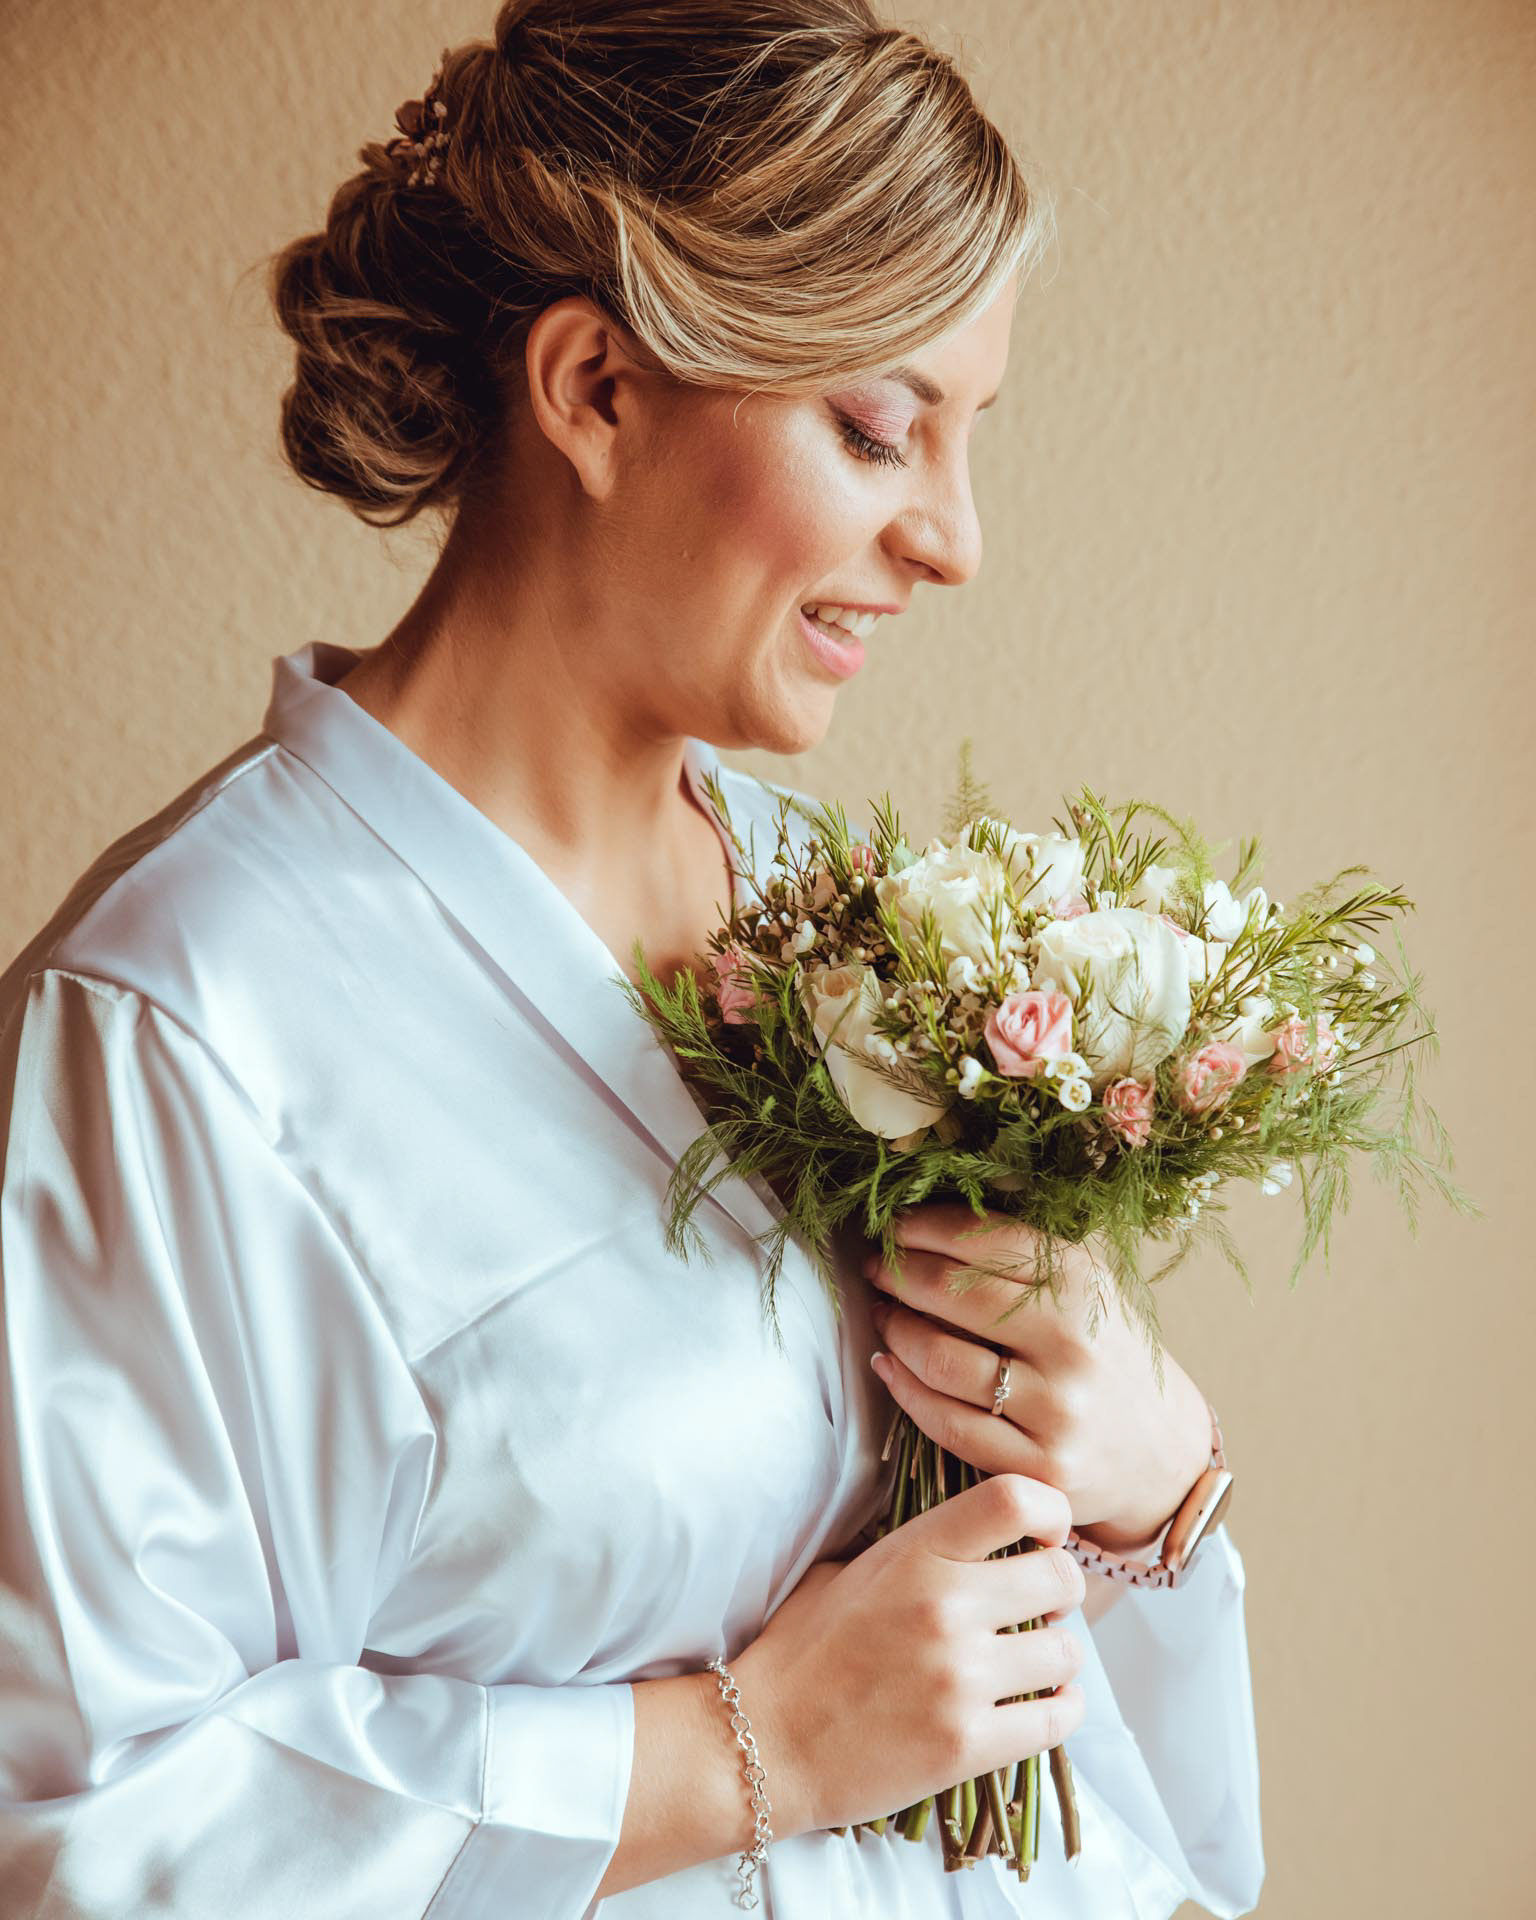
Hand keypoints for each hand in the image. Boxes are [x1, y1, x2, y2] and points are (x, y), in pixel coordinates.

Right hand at [731, 1473, 1087, 1836]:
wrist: (763, 1743)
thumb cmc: (801, 1652)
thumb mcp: (846, 1570)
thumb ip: (913, 1550)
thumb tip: (977, 1539)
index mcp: (915, 1554)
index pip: (1016, 1501)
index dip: (1049, 1513)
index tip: (1044, 1535)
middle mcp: (946, 1608)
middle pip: (1061, 1577)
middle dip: (1059, 1590)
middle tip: (1039, 1607)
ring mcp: (960, 1679)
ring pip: (1067, 1653)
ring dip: (1057, 1657)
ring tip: (1032, 1662)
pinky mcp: (968, 1745)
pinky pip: (1057, 1719)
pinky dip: (1060, 1710)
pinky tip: (1043, 1705)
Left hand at [863, 1202, 1211, 1554]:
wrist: (1159, 1449)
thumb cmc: (1106, 1351)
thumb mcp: (1087, 1285)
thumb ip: (1022, 1250)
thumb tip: (927, 1214)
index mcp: (1085, 1283)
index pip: (985, 1239)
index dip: (924, 1227)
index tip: (892, 1225)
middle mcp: (1073, 1344)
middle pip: (953, 1295)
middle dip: (899, 1274)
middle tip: (877, 1268)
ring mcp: (1056, 1411)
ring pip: (940, 1362)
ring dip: (895, 1331)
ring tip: (884, 1314)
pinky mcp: (1037, 1467)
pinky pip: (947, 1424)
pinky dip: (904, 1389)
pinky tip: (890, 1365)